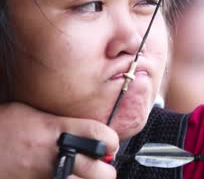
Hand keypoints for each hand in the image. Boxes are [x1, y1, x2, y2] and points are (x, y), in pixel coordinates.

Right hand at [0, 102, 118, 178]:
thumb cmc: (2, 128)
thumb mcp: (32, 113)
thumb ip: (61, 120)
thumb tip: (82, 124)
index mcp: (57, 130)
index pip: (101, 135)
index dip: (111, 140)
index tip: (108, 142)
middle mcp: (56, 154)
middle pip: (102, 171)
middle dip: (104, 168)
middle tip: (99, 164)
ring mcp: (48, 176)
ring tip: (82, 174)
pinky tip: (67, 178)